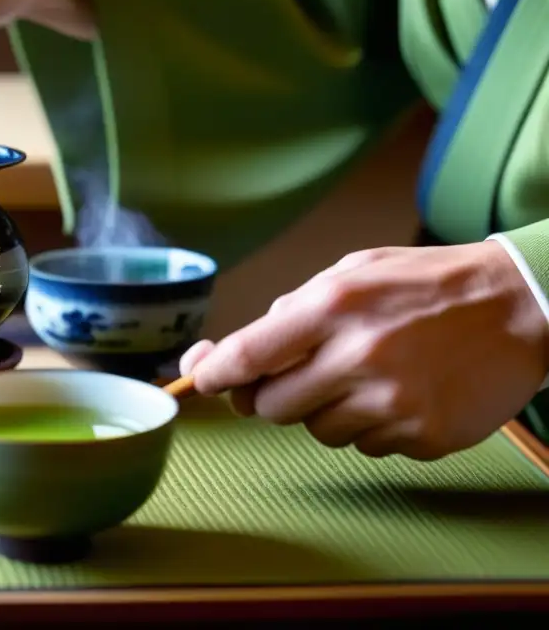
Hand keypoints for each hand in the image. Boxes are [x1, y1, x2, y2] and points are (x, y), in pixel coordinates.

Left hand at [179, 243, 548, 459]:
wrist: (521, 307)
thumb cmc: (426, 285)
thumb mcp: (352, 272)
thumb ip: (290, 311)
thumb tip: (230, 354)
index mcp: (334, 307)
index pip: (248, 356)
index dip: (213, 373)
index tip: (200, 380)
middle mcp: (358, 357)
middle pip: (271, 408)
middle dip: (271, 395)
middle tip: (297, 373)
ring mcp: (393, 404)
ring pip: (315, 431)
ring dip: (323, 409)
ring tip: (365, 374)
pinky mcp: (422, 437)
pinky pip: (364, 446)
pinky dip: (369, 424)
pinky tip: (399, 391)